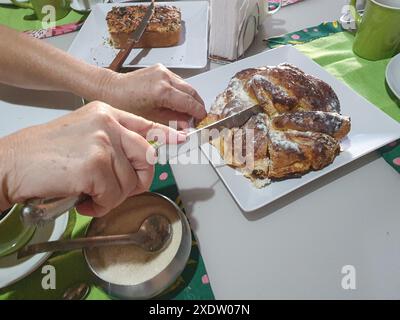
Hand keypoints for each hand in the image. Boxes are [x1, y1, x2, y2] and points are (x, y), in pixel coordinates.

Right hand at [0, 101, 185, 215]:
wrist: (12, 162)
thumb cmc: (46, 153)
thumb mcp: (84, 135)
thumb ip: (114, 142)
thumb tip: (141, 161)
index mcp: (107, 113)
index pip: (147, 124)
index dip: (167, 135)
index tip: (182, 140)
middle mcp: (108, 123)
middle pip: (148, 157)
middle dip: (137, 182)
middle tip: (114, 190)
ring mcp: (102, 142)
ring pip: (130, 183)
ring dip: (111, 197)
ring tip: (88, 193)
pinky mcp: (94, 164)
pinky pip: (114, 196)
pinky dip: (100, 206)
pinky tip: (82, 199)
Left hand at [98, 64, 206, 128]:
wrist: (111, 88)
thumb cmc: (124, 103)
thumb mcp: (151, 117)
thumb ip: (173, 120)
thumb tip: (187, 124)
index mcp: (162, 91)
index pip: (189, 102)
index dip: (198, 112)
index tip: (202, 118)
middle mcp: (165, 78)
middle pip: (192, 91)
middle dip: (197, 104)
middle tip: (198, 116)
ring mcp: (163, 71)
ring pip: (186, 85)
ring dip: (190, 97)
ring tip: (187, 111)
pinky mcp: (161, 69)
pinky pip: (178, 81)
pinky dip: (181, 91)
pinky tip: (178, 101)